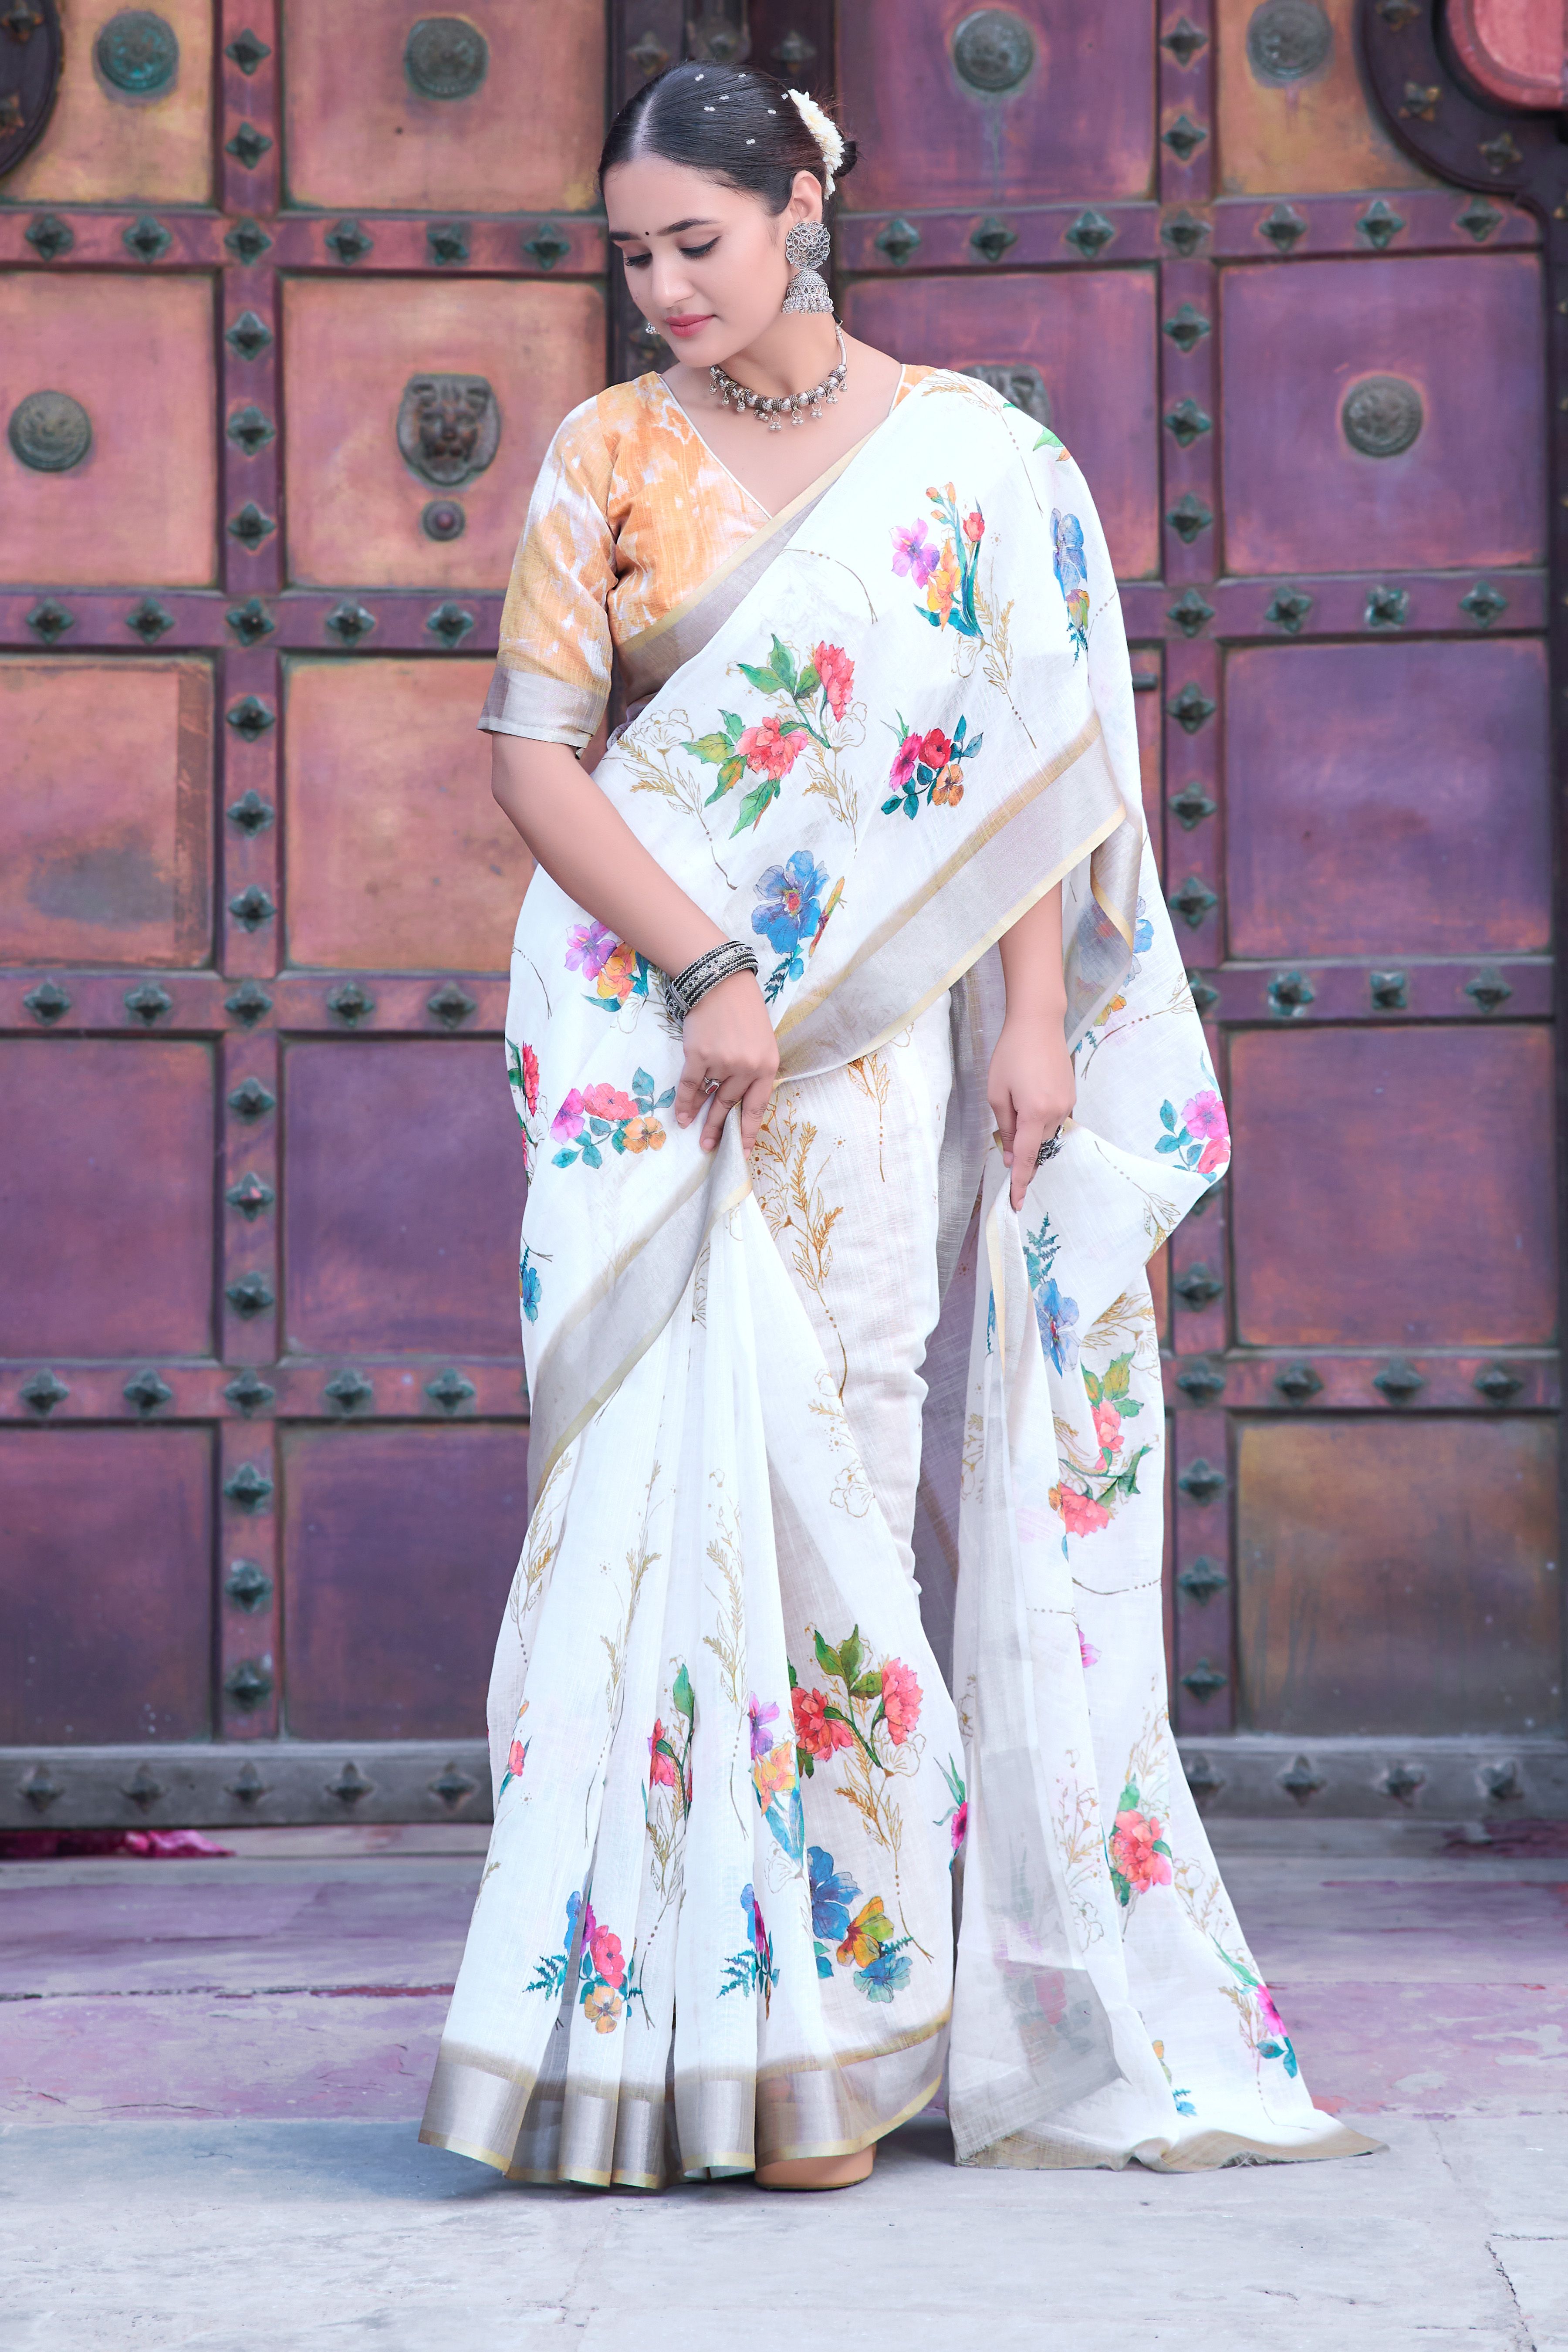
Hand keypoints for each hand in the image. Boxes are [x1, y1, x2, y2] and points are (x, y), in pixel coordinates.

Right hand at [673, 970, 779, 1156]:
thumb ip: (751, 1071)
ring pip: (708, 1095)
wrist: (721, 982)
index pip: (757, 1107)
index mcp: (767, 1065)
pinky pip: (690, 1086)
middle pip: (729, 1106)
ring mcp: (723, 1062)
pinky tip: (681, 1115)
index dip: (748, 1132)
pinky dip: (684, 1102)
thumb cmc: (743, 1011)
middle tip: (710, 1146)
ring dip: (698, 1114)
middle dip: (718, 1128)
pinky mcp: (700, 1056)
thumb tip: (733, 1100)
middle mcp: (747, 1067)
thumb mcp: (760, 1042)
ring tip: (692, 1130)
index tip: (742, 1152)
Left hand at [987, 1008, 1075, 1211]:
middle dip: (1021, 1142)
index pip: (1026, 1158)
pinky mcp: (1071, 1095)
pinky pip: (1053, 1118)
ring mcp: (1067, 1104)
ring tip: (1018, 1093)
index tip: (1017, 1203)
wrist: (1038, 1023)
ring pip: (1045, 1132)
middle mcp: (1056, 1112)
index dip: (1020, 1182)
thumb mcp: (996, 1092)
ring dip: (1030, 1127)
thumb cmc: (1011, 1054)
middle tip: (1008, 1111)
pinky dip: (1040, 1116)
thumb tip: (1010, 1157)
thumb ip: (1005, 1128)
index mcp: (1035, 1113)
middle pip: (1036, 1145)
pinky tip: (1031, 1092)